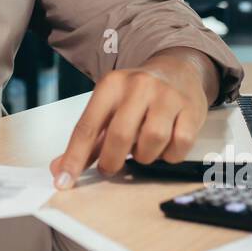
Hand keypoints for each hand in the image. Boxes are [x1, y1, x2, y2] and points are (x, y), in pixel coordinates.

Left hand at [49, 49, 215, 187]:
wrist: (178, 69)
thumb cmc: (138, 96)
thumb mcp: (109, 108)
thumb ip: (87, 140)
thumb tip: (59, 170)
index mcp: (111, 85)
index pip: (87, 126)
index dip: (74, 158)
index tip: (64, 181)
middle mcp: (139, 86)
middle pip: (120, 135)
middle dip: (112, 161)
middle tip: (111, 166)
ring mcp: (167, 96)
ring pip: (152, 141)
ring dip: (145, 156)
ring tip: (143, 149)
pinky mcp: (192, 109)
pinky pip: (179, 145)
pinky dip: (170, 155)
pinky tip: (165, 146)